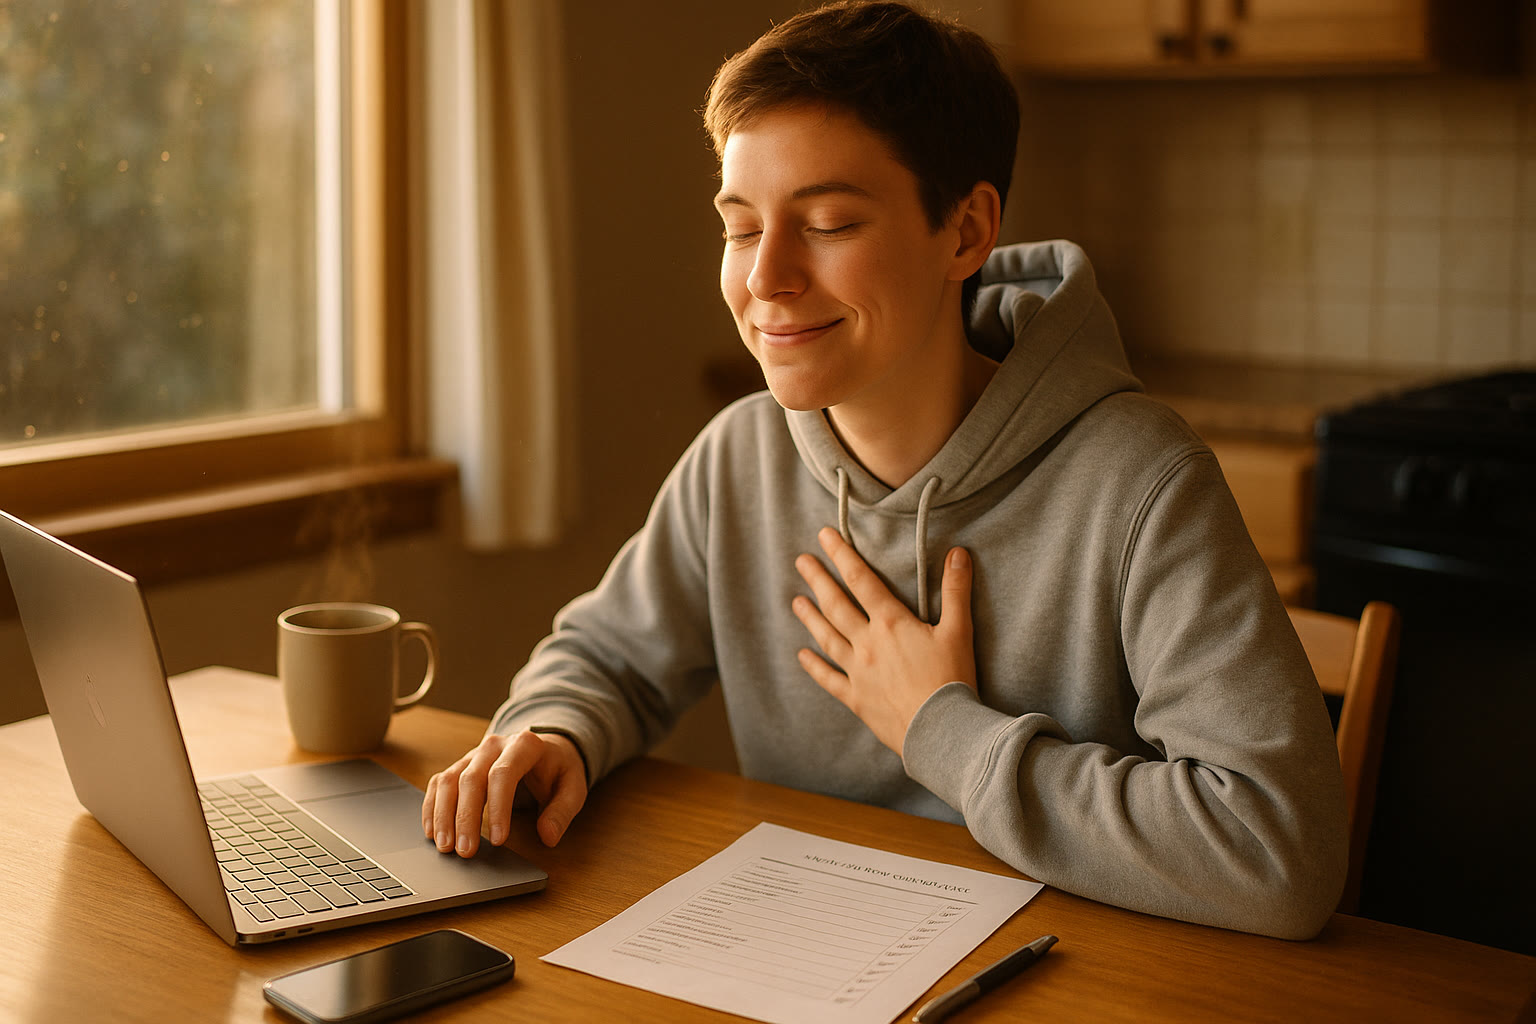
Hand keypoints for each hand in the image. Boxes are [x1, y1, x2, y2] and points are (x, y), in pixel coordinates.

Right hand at [422, 729, 586, 857]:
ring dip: (443, 815)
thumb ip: (562, 811)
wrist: (547, 749)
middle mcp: (495, 745)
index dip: (498, 808)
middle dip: (466, 818)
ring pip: (449, 780)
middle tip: (465, 852)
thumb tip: (548, 836)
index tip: (497, 840)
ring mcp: (474, 754)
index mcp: (525, 745)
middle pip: (471, 779)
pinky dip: (433, 807)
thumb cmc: (558, 770)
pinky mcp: (461, 766)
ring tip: (445, 847)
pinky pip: (439, 783)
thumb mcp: (574, 787)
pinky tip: (432, 832)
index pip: (504, 774)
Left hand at [791, 526, 976, 754]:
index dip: (842, 555)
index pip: (861, 580)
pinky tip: (802, 656)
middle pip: (836, 605)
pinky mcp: (856, 698)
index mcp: (891, 623)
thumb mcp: (959, 631)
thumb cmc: (952, 680)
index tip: (824, 536)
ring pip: (827, 638)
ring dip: (811, 618)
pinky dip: (814, 667)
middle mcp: (868, 643)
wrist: (941, 731)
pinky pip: (829, 679)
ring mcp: (858, 672)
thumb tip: (958, 553)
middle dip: (818, 580)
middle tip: (801, 561)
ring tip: (796, 601)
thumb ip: (956, 591)